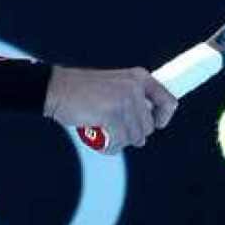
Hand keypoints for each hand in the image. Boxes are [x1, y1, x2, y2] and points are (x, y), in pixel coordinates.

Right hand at [43, 66, 177, 152]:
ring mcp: (125, 100)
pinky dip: (110, 147)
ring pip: (135, 137)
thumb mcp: (114, 86)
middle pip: (148, 127)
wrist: (56, 89)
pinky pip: (120, 142)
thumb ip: (132, 99)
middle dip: (131, 134)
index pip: (168, 102)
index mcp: (138, 77)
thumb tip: (149, 121)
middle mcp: (135, 87)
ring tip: (103, 133)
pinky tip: (99, 140)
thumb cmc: (80, 91)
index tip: (155, 125)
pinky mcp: (114, 114)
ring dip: (119, 141)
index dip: (162, 118)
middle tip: (112, 128)